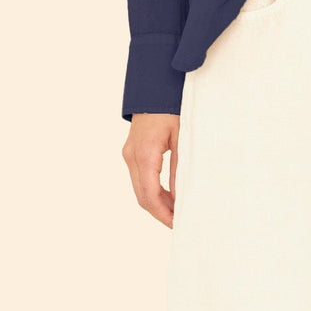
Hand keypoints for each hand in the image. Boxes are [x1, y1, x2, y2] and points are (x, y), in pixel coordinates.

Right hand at [122, 112, 179, 227]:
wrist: (154, 87)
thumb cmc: (171, 107)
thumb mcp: (181, 136)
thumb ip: (179, 168)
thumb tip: (181, 196)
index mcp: (145, 154)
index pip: (150, 195)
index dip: (163, 213)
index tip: (177, 223)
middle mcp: (132, 157)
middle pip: (142, 196)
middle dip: (159, 212)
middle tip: (179, 221)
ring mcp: (129, 154)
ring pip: (139, 188)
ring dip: (156, 202)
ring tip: (177, 210)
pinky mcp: (131, 151)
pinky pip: (139, 178)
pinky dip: (152, 189)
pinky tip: (168, 195)